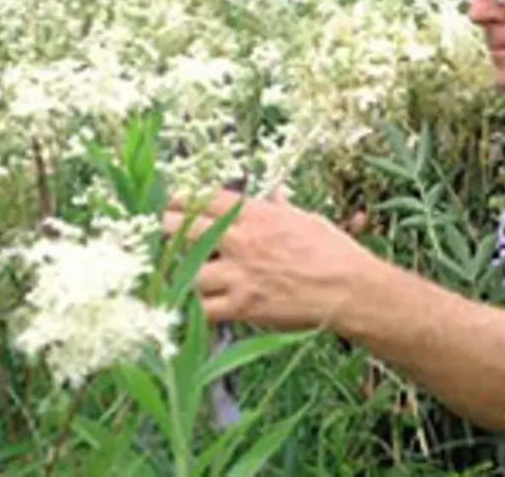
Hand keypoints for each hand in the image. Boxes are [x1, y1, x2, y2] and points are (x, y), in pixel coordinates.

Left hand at [163, 186, 380, 331]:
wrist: (350, 289)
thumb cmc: (336, 252)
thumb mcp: (309, 220)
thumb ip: (284, 209)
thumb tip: (277, 194)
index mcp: (258, 215)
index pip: (208, 199)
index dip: (183, 198)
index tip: (170, 200)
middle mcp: (243, 240)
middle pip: (186, 229)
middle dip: (164, 229)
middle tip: (154, 233)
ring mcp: (240, 274)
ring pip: (187, 271)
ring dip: (174, 274)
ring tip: (162, 274)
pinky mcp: (243, 305)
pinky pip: (203, 309)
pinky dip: (189, 310)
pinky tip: (179, 309)